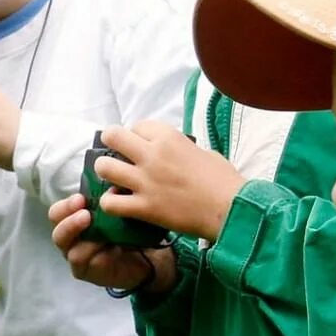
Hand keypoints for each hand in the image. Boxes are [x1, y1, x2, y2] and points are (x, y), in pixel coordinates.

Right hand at [49, 194, 163, 292]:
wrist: (144, 259)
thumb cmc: (127, 233)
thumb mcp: (119, 213)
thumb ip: (112, 201)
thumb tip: (115, 187)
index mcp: (73, 221)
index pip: (58, 212)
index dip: (66, 205)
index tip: (81, 198)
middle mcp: (70, 240)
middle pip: (57, 232)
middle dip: (69, 222)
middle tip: (86, 214)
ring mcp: (75, 258)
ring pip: (69, 250)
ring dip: (85, 240)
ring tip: (101, 234)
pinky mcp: (84, 272)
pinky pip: (82, 263)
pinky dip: (95, 254)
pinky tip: (110, 249)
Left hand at [92, 120, 243, 241]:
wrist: (230, 209)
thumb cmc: (223, 180)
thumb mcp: (202, 151)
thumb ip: (179, 148)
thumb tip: (169, 153)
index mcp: (168, 136)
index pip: (137, 126)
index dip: (136, 135)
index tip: (141, 145)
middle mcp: (152, 154)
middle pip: (112, 136)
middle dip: (111, 144)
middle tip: (117, 155)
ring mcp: (145, 181)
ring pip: (104, 167)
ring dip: (106, 172)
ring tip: (114, 179)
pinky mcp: (144, 207)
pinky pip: (110, 202)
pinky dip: (110, 203)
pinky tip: (119, 203)